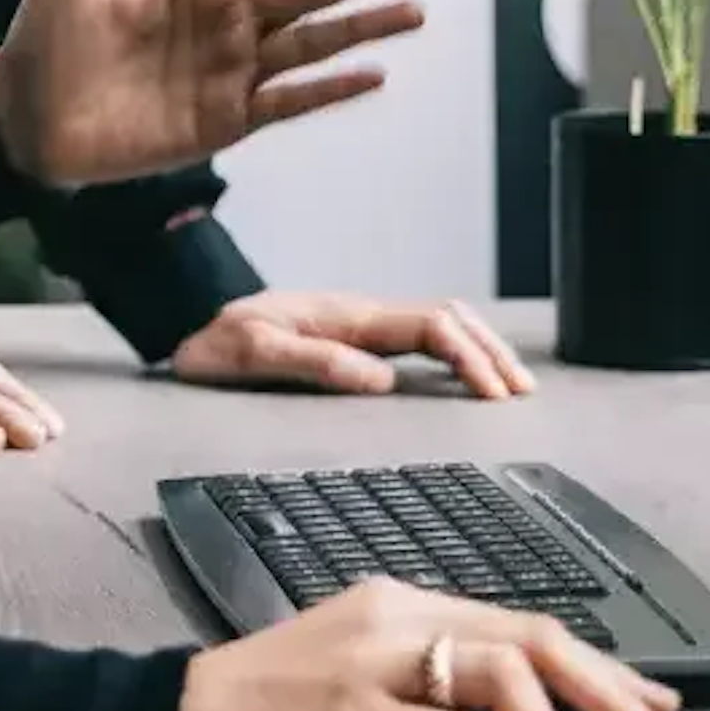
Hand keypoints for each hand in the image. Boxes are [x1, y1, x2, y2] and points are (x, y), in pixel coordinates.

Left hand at [0, 0, 432, 188]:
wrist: (23, 116)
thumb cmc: (46, 34)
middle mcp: (226, 17)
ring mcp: (230, 70)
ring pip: (311, 42)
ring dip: (364, 26)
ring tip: (415, 11)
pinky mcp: (224, 121)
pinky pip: (288, 100)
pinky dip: (330, 88)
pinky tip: (372, 73)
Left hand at [171, 292, 537, 399]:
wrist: (190, 336)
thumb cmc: (216, 348)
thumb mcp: (254, 356)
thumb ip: (315, 363)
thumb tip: (383, 381)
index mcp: (348, 317)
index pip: (431, 327)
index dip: (469, 358)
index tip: (493, 397)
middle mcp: (361, 314)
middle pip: (449, 317)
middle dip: (491, 352)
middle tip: (519, 395)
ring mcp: (360, 323)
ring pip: (439, 321)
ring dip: (479, 347)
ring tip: (510, 385)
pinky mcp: (353, 336)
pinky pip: (418, 335)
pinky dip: (455, 350)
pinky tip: (465, 374)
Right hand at [177, 581, 692, 710]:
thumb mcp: (359, 676)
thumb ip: (431, 684)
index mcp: (400, 603)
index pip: (525, 622)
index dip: (603, 667)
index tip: (655, 708)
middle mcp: (396, 616)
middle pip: (536, 639)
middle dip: (613, 699)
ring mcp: (374, 661)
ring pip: (507, 676)